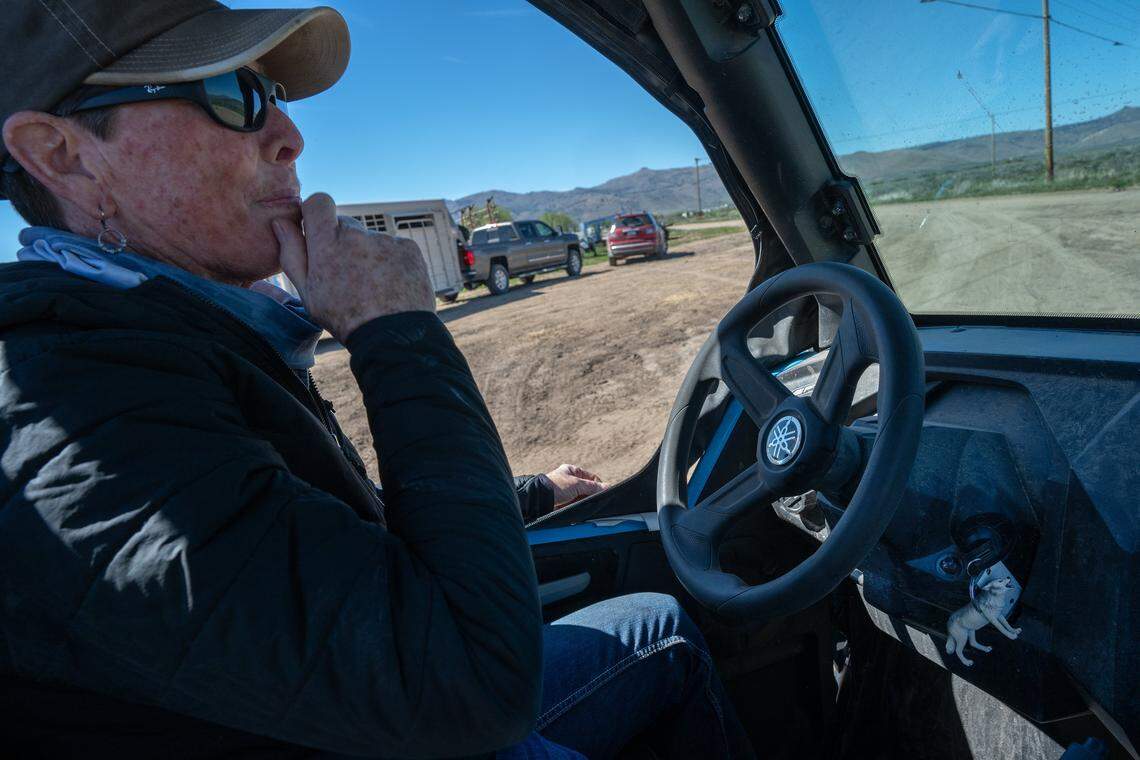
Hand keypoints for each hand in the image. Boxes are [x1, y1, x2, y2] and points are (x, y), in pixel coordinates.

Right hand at [273, 193, 435, 341]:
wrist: (394, 336)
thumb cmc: (344, 316)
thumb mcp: (308, 291)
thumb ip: (292, 253)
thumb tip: (281, 222)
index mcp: (327, 243)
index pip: (319, 202)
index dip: (317, 213)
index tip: (318, 229)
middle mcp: (357, 234)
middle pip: (345, 224)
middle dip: (342, 242)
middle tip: (347, 276)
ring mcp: (385, 240)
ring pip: (370, 239)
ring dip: (367, 254)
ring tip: (371, 287)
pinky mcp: (408, 248)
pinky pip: (393, 247)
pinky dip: (390, 262)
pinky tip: (389, 286)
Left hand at [540, 464, 607, 507]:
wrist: (540, 499)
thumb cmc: (555, 486)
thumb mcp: (577, 484)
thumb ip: (593, 487)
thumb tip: (608, 487)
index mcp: (573, 471)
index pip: (592, 478)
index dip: (599, 485)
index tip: (604, 493)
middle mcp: (570, 480)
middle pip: (588, 489)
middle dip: (592, 496)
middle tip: (596, 501)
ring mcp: (567, 492)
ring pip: (583, 498)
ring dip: (585, 503)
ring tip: (587, 506)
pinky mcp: (565, 502)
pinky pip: (577, 505)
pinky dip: (580, 508)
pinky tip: (582, 510)